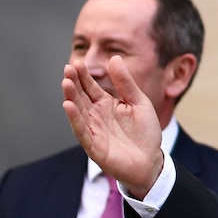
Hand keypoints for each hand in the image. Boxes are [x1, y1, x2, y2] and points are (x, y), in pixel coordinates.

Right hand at [62, 56, 163, 197]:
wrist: (151, 160)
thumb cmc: (145, 132)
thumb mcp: (139, 102)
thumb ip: (126, 83)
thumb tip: (115, 58)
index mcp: (106, 104)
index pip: (90, 87)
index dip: (83, 75)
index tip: (78, 63)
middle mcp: (96, 115)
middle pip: (81, 96)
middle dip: (74, 83)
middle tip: (68, 68)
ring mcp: (93, 130)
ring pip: (78, 111)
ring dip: (71, 97)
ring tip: (66, 83)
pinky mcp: (94, 145)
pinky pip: (81, 130)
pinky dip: (74, 118)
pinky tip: (68, 105)